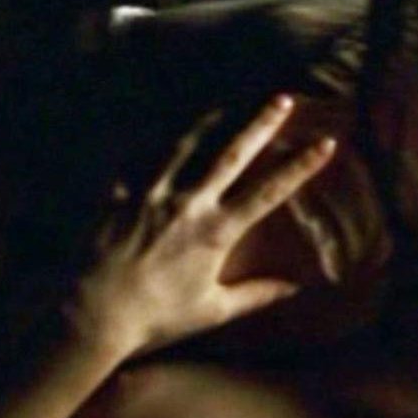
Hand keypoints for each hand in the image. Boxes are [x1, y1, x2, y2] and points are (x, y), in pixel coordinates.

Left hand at [65, 95, 336, 358]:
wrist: (93, 314)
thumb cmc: (156, 319)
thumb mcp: (213, 311)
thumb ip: (256, 295)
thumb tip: (295, 288)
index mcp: (216, 232)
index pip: (269, 192)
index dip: (300, 166)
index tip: (324, 143)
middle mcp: (188, 204)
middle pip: (232, 153)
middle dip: (260, 123)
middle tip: (282, 98)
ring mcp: (152, 194)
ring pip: (186, 144)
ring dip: (211, 120)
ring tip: (226, 102)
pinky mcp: (120, 194)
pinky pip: (138, 157)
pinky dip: (151, 140)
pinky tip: (159, 128)